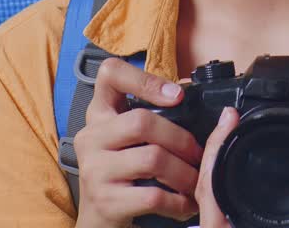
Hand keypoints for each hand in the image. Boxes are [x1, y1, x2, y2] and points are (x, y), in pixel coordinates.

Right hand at [73, 58, 203, 227]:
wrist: (98, 220)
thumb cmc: (122, 173)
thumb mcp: (128, 139)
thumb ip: (152, 118)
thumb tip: (196, 98)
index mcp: (99, 114)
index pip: (110, 74)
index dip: (145, 79)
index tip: (177, 95)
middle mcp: (91, 138)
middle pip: (141, 122)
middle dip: (181, 138)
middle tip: (198, 154)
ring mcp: (94, 170)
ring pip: (152, 159)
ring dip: (185, 173)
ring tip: (196, 181)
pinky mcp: (105, 201)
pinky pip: (153, 196)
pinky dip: (178, 201)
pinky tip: (186, 204)